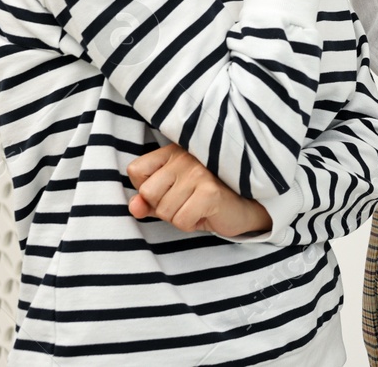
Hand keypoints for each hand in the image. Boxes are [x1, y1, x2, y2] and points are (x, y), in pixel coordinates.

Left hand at [127, 144, 272, 238]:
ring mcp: (199, 173)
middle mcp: (185, 158)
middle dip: (164, 207)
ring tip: (198, 206)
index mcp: (174, 152)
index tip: (169, 189)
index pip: (136, 170)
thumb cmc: (203, 199)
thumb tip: (134, 207)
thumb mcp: (171, 197)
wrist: (244, 206)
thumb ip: (148, 201)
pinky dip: (190, 224)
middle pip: (148, 193)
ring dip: (179, 217)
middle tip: (187, 201)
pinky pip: (181, 220)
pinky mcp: (210, 192)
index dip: (146, 189)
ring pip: (164, 210)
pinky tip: (205, 213)